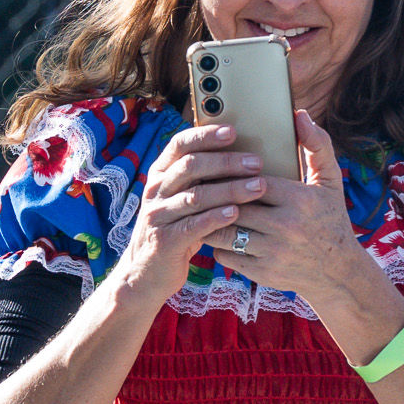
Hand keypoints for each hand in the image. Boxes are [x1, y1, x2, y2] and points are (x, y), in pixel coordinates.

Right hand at [113, 123, 269, 303]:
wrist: (146, 273)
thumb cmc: (175, 230)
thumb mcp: (181, 200)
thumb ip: (199, 180)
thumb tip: (237, 155)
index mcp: (160, 174)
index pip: (180, 144)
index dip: (206, 135)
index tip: (233, 131)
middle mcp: (155, 190)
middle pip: (191, 166)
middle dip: (227, 162)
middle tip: (256, 163)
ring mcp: (158, 215)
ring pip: (196, 195)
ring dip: (230, 189)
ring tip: (257, 187)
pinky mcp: (165, 241)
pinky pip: (194, 225)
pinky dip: (217, 217)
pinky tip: (236, 212)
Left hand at [213, 111, 371, 303]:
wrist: (339, 272)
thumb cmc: (331, 219)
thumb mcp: (331, 180)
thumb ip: (318, 145)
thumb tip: (300, 115)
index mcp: (299, 199)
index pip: (251, 179)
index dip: (231, 172)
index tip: (217, 166)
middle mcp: (285, 226)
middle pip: (234, 205)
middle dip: (214, 195)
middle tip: (198, 184)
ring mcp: (272, 251)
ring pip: (225, 231)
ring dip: (209, 219)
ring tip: (201, 207)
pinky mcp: (262, 272)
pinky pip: (227, 255)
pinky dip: (218, 244)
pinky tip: (216, 232)